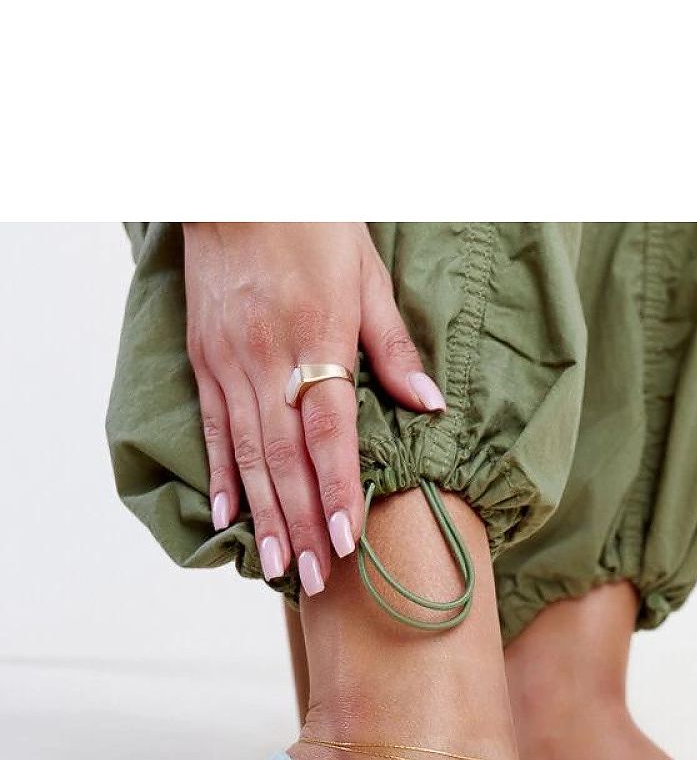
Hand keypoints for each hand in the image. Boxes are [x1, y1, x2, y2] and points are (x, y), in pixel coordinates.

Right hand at [182, 222, 444, 594]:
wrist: (232, 179)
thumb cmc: (311, 221)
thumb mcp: (367, 273)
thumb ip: (394, 346)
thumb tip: (429, 405)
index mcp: (316, 337)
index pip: (329, 431)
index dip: (338, 489)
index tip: (347, 541)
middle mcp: (266, 359)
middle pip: (285, 458)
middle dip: (302, 524)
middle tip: (315, 580)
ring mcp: (228, 362)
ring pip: (246, 455)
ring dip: (264, 516)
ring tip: (276, 567)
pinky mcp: (204, 359)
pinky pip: (212, 430)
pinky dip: (220, 478)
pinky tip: (228, 518)